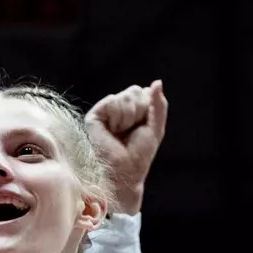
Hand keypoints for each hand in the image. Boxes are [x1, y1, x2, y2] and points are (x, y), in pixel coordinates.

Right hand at [85, 81, 168, 214]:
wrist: (126, 171)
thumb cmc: (140, 153)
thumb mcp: (156, 126)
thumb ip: (159, 104)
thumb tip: (157, 82)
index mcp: (132, 110)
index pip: (144, 92)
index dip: (148, 108)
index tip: (143, 126)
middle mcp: (117, 109)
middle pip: (135, 90)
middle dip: (140, 111)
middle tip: (132, 130)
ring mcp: (105, 112)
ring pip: (125, 96)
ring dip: (129, 117)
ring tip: (121, 132)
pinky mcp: (94, 116)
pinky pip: (112, 102)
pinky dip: (118, 118)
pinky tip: (112, 131)